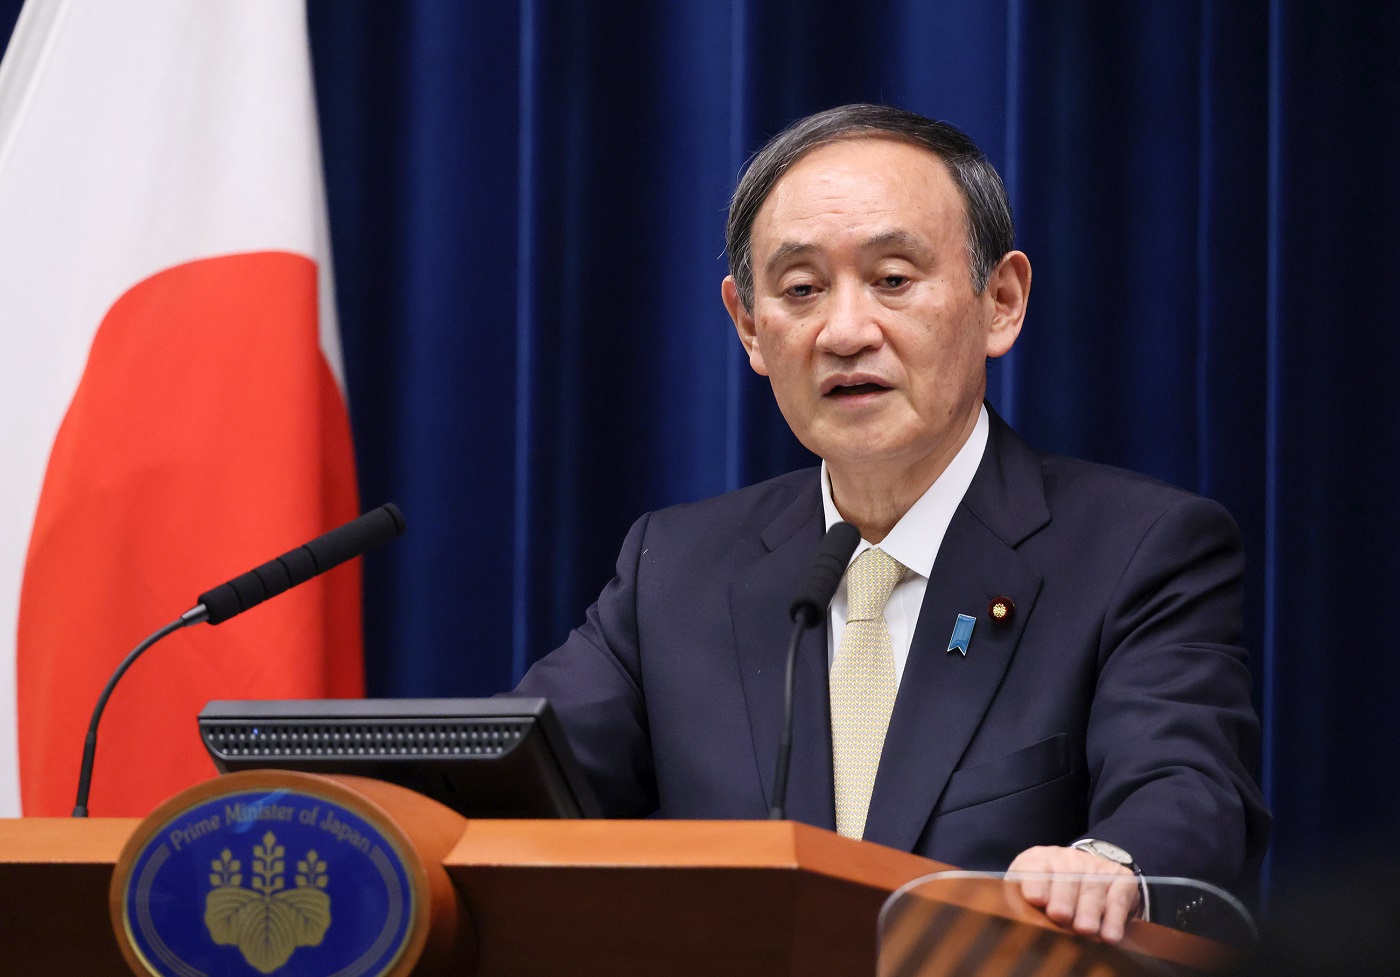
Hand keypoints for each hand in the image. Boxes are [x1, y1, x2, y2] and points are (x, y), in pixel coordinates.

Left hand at [1007, 845, 1140, 943]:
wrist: (1088, 870)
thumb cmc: (1050, 891)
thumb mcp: (1028, 888)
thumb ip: (1019, 900)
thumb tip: (1014, 922)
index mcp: (1039, 860)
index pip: (1035, 868)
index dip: (1036, 882)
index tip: (1035, 899)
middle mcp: (1068, 859)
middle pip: (1066, 878)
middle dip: (1063, 898)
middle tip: (1060, 916)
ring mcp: (1096, 867)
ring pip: (1093, 889)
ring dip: (1089, 911)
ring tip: (1085, 929)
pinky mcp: (1121, 879)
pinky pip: (1118, 899)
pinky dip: (1115, 918)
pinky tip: (1109, 935)